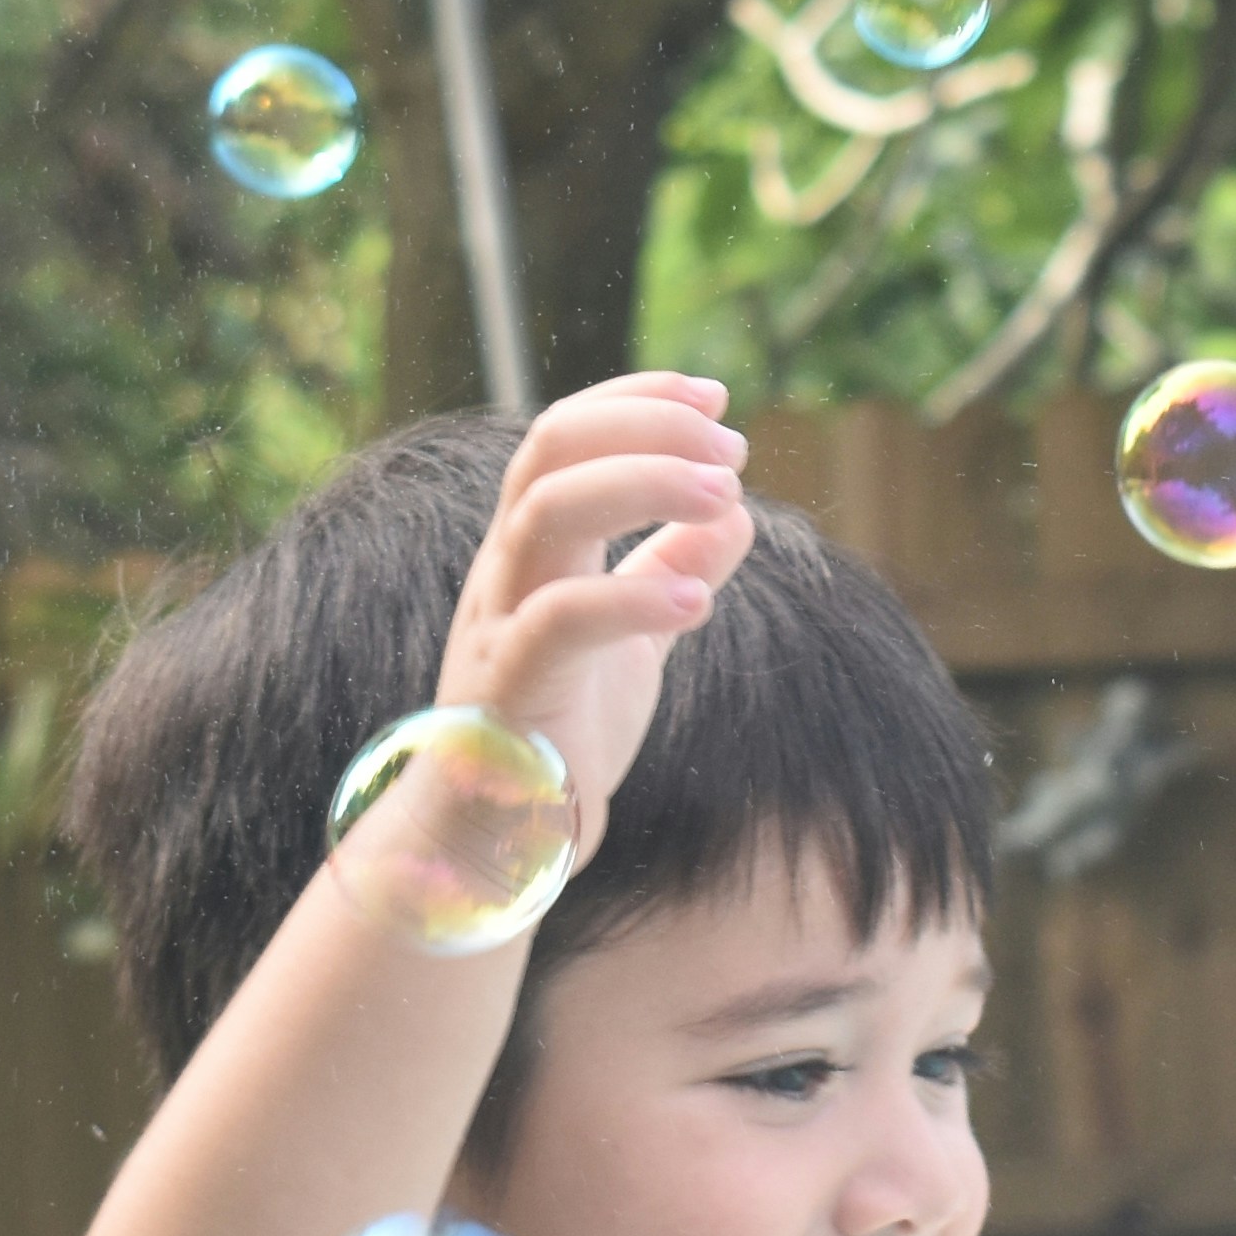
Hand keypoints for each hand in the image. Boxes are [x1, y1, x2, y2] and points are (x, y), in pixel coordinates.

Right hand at [434, 374, 757, 843]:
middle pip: (551, 448)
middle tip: (731, 449)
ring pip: (545, 511)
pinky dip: (634, 599)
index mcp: (532, 547)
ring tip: (725, 496)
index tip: (717, 398)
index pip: (566, 434)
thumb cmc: (560, 730)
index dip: (639, 400)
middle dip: (646, 428)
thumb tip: (735, 513)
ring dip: (644, 486)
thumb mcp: (632, 638)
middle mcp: (507, 567)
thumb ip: (668, 569)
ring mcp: (499, 622)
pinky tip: (701, 603)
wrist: (499, 837)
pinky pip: (560, 620)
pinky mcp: (509, 687)